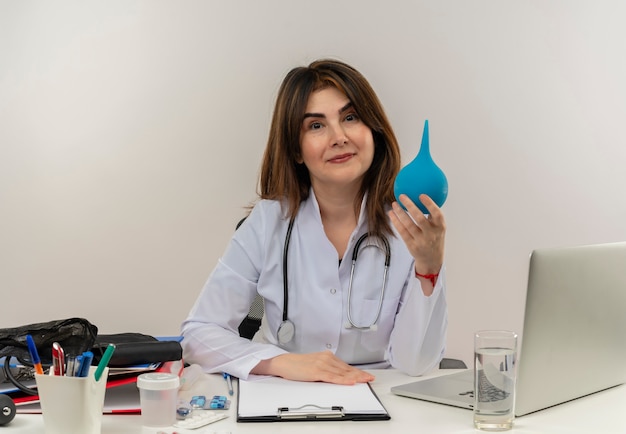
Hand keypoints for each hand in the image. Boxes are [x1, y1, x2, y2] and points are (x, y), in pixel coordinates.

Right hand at [252, 351, 374, 384]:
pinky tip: (350, 382)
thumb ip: (326, 369)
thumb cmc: (297, 365)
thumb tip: (337, 376)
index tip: (367, 375)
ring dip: (355, 377)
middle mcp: (326, 358)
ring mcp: (322, 364)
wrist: (284, 363)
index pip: (345, 366)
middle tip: (371, 378)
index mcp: (327, 357)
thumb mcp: (315, 365)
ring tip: (365, 380)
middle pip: (346, 369)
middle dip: (360, 374)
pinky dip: (343, 380)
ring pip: (342, 373)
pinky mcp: (317, 371)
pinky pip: (332, 377)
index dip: (357, 371)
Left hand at [388, 193, 445, 276]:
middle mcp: (431, 234)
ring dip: (400, 213)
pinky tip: (392, 214)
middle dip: (410, 206)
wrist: (432, 259)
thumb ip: (433, 215)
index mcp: (440, 227)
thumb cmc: (434, 238)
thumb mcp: (439, 228)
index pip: (437, 214)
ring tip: (394, 204)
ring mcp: (421, 241)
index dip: (430, 204)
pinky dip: (396, 222)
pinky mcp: (412, 246)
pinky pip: (402, 232)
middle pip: (419, 218)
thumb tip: (422, 196)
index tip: (421, 195)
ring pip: (408, 225)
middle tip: (402, 196)